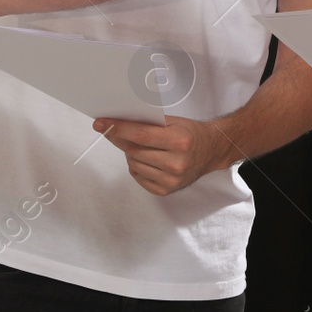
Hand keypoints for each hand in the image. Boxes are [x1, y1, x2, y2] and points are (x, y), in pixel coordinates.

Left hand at [92, 116, 232, 195]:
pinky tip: (146, 158)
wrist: (210, 151)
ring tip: (140, 145)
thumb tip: (118, 122)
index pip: (140, 135)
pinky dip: (136, 166)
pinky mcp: (166, 190)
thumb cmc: (190, 133)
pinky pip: (139, 177)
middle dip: (120, 139)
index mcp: (180, 141)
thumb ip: (148, 123)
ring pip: (134, 164)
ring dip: (130, 153)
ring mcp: (172, 179)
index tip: (101, 124)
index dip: (118, 129)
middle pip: (134, 151)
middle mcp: (176, 163)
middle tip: (113, 130)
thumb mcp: (174, 121)